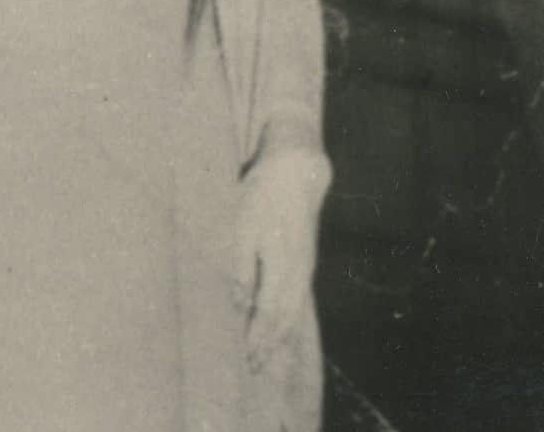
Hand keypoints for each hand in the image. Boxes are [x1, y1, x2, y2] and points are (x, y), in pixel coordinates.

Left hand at [232, 146, 328, 371]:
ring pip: (294, 311)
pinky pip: (297, 299)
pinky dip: (289, 319)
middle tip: (255, 371)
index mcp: (282, 267)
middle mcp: (298, 273)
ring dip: (280, 337)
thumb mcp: (243, 227)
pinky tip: (282, 328)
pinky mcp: (304, 261)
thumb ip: (241, 268)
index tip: (247, 362)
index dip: (258, 340)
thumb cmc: (263, 195)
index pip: (269, 315)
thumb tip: (240, 306)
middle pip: (285, 320)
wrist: (296, 171)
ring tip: (268, 358)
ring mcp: (304, 268)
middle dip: (270, 346)